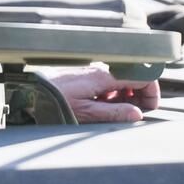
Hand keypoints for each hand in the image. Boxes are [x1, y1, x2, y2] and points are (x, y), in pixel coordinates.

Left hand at [41, 64, 160, 122]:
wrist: (31, 90)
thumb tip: (137, 114)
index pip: (142, 76)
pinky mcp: (86, 75)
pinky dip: (114, 94)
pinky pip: (109, 82)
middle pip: (134, 77)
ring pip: (122, 80)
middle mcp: (101, 69)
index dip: (152, 92)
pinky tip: (105, 106)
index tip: (151, 108)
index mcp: (104, 76)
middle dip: (141, 95)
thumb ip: (113, 113)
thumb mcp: (86, 112)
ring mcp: (94, 71)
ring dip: (128, 95)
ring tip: (119, 111)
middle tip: (136, 112)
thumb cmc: (55, 100)